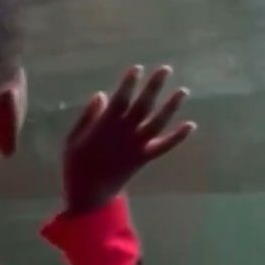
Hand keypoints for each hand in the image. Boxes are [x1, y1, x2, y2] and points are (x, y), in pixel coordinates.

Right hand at [63, 65, 195, 213]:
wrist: (89, 196)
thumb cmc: (78, 164)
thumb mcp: (73, 139)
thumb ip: (87, 117)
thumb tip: (102, 94)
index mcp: (105, 126)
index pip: (120, 99)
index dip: (129, 83)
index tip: (137, 68)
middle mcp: (124, 133)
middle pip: (143, 105)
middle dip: (154, 87)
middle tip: (166, 69)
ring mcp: (137, 145)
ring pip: (157, 122)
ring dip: (171, 107)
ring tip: (184, 91)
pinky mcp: (144, 157)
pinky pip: (164, 146)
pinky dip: (177, 137)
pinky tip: (191, 125)